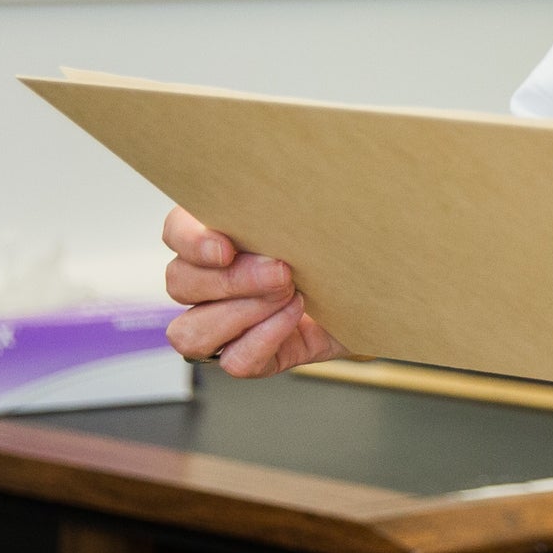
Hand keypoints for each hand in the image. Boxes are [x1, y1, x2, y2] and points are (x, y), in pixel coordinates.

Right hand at [162, 207, 346, 378]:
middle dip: (232, 280)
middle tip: (281, 271)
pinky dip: (263, 338)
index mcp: (215, 236)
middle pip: (180, 284)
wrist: (378, 286)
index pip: (174, 232)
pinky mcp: (251, 358)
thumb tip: (275, 191)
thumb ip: (285, 205)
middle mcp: (208, 283)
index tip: (226, 247)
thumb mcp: (315, 214)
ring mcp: (225, 325)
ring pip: (191, 333)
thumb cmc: (340, 243)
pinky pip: (235, 361)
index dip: (190, 242)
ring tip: (289, 294)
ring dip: (241, 313)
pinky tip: (295, 316)